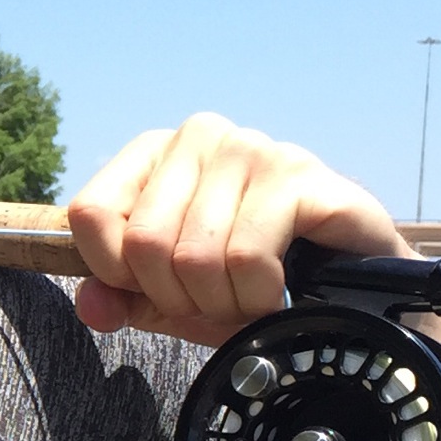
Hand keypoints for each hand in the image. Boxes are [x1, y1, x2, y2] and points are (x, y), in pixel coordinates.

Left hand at [66, 113, 408, 347]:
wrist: (350, 285)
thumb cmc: (254, 280)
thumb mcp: (172, 296)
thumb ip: (121, 298)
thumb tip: (91, 305)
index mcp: (155, 153)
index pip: (90, 214)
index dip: (118, 274)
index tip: (161, 290)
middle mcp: (200, 135)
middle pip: (144, 242)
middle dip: (180, 297)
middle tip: (219, 301)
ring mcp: (251, 147)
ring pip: (195, 255)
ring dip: (224, 302)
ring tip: (252, 297)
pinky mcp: (298, 173)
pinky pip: (247, 257)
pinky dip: (259, 296)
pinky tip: (280, 292)